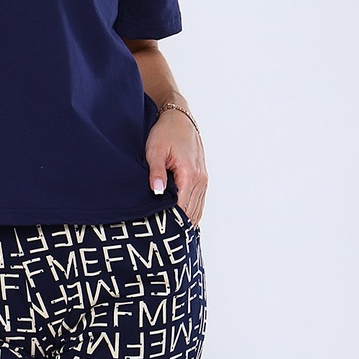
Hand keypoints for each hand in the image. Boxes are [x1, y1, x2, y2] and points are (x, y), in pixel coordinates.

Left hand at [146, 108, 207, 226]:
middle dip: (179, 226)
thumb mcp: (155, 151)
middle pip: (192, 212)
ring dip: (186, 222)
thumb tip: (157, 191)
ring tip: (172, 235)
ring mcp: (203, 179)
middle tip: (164, 240)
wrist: (178, 118)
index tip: (161, 234)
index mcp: (189, 174)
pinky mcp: (202, 178)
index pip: (183, 208)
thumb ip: (156, 172)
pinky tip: (182, 223)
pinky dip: (191, 213)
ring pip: (197, 209)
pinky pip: (199, 202)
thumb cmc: (165, 133)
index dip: (172, 223)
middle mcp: (200, 179)